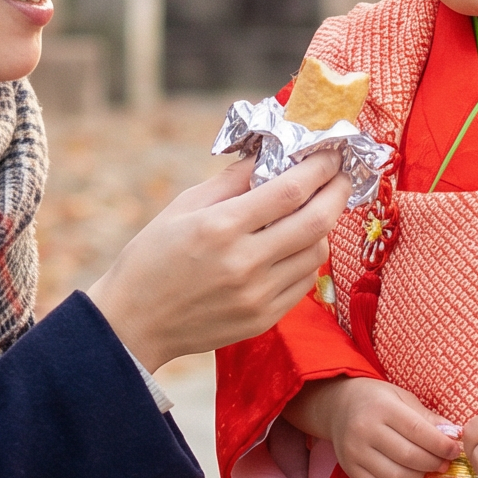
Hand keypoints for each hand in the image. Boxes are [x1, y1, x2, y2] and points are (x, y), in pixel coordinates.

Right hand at [86, 151, 350, 371]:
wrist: (134, 323)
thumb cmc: (152, 258)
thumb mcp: (182, 207)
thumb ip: (230, 180)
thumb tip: (270, 155)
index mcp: (221, 227)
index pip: (290, 190)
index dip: (319, 168)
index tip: (331, 154)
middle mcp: (244, 263)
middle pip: (316, 222)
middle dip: (337, 193)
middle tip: (343, 176)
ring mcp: (257, 295)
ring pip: (316, 254)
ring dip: (323, 227)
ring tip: (312, 211)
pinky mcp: (263, 319)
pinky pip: (304, 282)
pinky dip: (307, 258)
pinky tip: (295, 246)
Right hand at [284, 376, 456, 477]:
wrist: (338, 406)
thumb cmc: (376, 400)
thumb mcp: (402, 398)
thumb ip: (427, 418)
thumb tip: (453, 436)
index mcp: (382, 407)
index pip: (418, 431)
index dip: (441, 444)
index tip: (454, 450)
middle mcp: (365, 430)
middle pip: (409, 456)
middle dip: (433, 463)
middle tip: (443, 463)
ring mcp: (354, 452)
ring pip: (396, 476)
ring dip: (418, 477)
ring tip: (425, 469)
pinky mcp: (349, 469)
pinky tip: (406, 477)